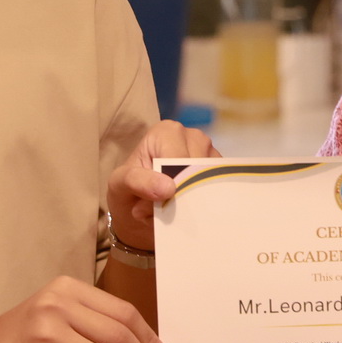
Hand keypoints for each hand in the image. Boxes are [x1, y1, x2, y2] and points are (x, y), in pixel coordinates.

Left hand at [106, 119, 217, 251]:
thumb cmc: (128, 190)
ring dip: (194, 202)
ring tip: (173, 209)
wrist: (138, 210)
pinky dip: (206, 205)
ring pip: (212, 181)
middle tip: (164, 209)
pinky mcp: (220, 174)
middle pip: (199, 171)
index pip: (180, 160)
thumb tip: (169, 189)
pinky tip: (189, 209)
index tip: (159, 203)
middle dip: (183, 195)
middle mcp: (193, 137)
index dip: (173, 186)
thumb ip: (139, 182)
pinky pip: (220, 191)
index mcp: (167, 132)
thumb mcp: (121, 185)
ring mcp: (210, 155)